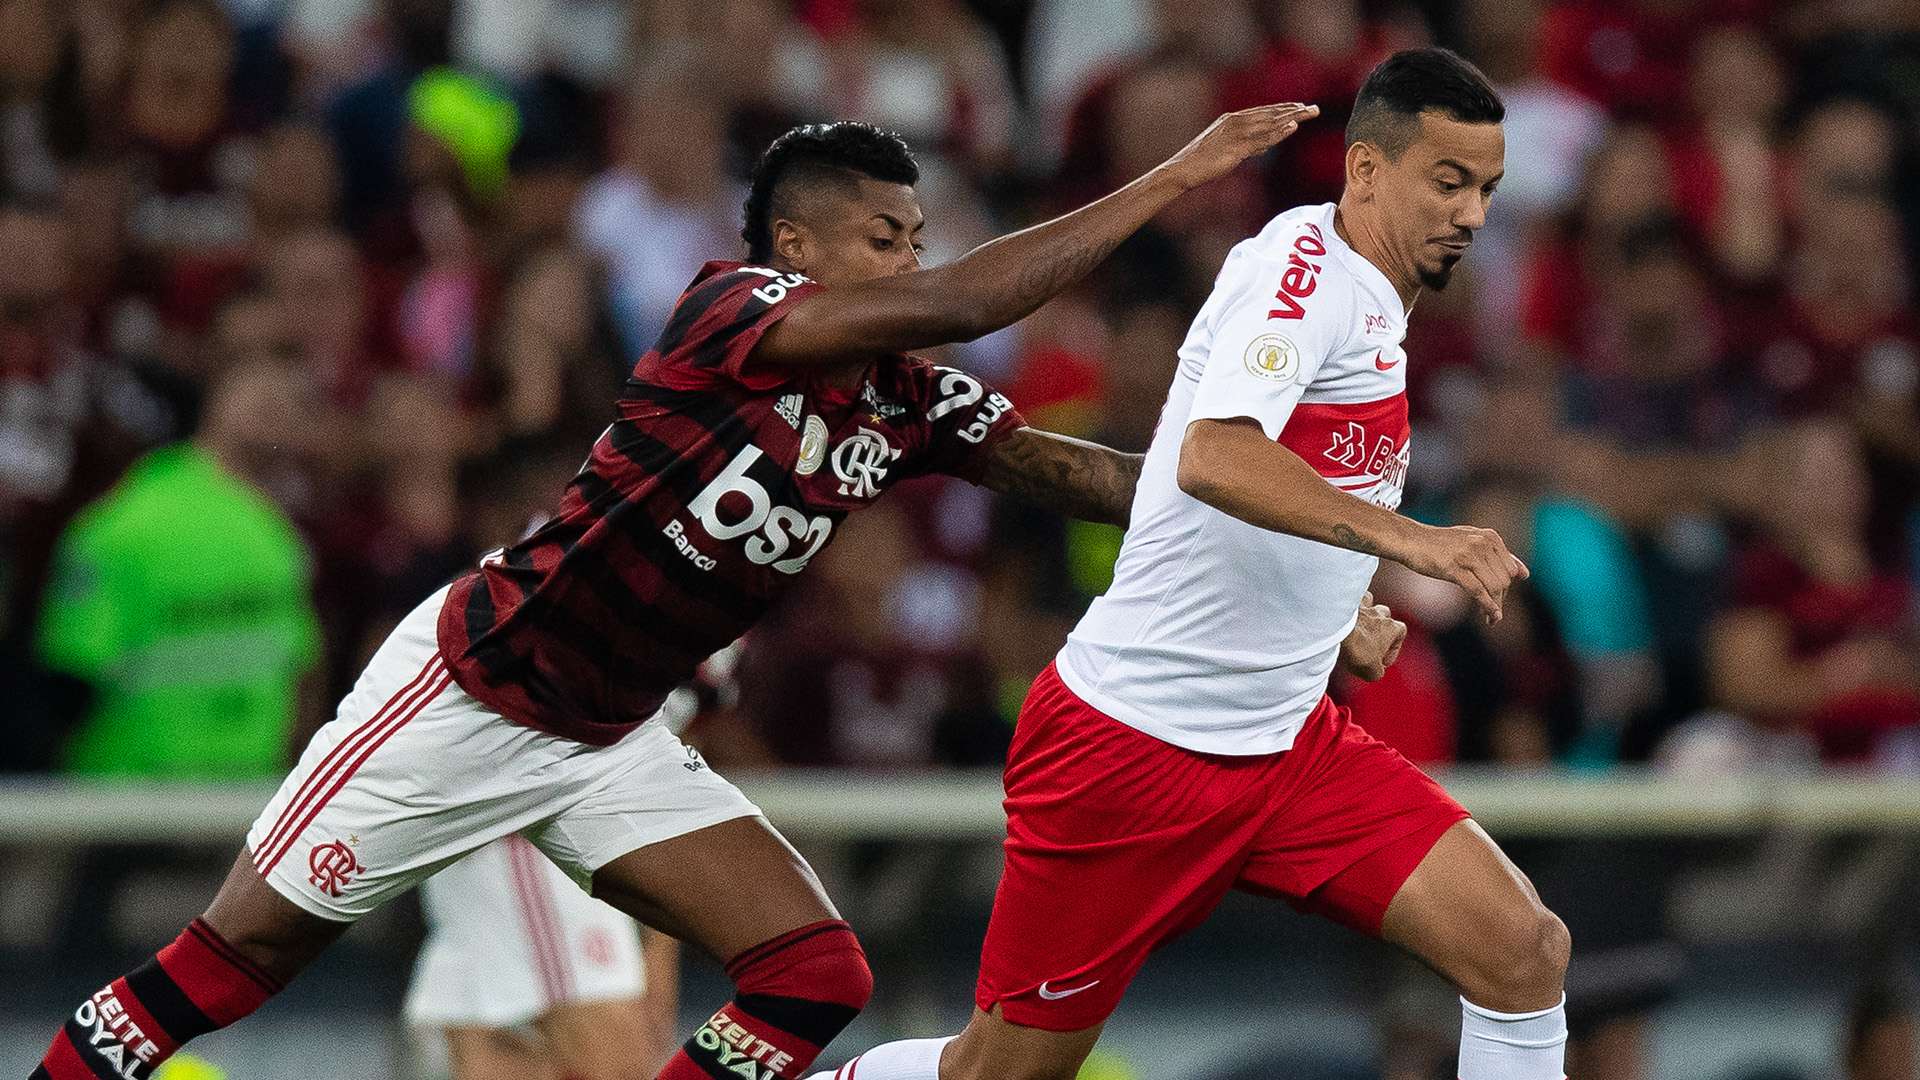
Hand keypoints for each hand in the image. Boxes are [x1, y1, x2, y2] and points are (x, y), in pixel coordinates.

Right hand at [1159, 103, 1318, 190]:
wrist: (1181, 169)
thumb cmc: (1200, 162)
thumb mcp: (1225, 148)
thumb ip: (1246, 144)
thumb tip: (1265, 145)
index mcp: (1231, 119)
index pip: (1263, 112)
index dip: (1283, 109)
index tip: (1299, 107)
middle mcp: (1235, 121)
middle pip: (1270, 114)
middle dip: (1293, 110)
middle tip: (1314, 109)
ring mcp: (1236, 133)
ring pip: (1270, 123)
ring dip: (1292, 118)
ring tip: (1310, 114)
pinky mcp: (1236, 147)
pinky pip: (1262, 138)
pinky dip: (1279, 132)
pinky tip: (1293, 127)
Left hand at [1340, 592, 1406, 680]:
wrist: (1336, 630)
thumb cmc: (1358, 648)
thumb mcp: (1372, 672)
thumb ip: (1377, 672)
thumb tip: (1374, 671)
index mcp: (1394, 627)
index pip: (1399, 636)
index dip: (1390, 651)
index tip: (1380, 662)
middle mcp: (1380, 613)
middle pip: (1385, 617)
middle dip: (1379, 629)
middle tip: (1368, 644)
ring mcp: (1363, 606)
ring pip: (1369, 604)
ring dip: (1365, 615)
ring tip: (1355, 628)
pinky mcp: (1344, 602)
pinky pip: (1347, 600)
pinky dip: (1345, 608)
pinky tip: (1338, 620)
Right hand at [1397, 524, 1528, 624]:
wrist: (1410, 539)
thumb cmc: (1440, 543)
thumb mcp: (1472, 541)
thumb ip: (1498, 556)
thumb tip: (1524, 574)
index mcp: (1490, 537)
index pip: (1510, 569)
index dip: (1507, 588)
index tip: (1499, 599)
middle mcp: (1482, 544)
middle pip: (1503, 580)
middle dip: (1501, 599)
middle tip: (1494, 612)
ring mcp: (1468, 556)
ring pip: (1493, 587)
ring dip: (1495, 606)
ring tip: (1492, 618)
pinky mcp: (1454, 569)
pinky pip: (1478, 591)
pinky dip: (1487, 606)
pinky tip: (1491, 616)